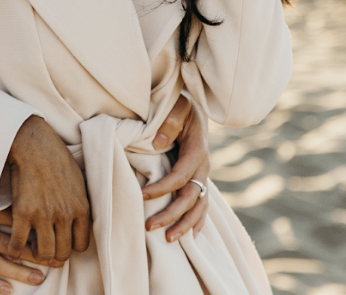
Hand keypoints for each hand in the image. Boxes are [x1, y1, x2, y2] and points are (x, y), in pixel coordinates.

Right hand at [6, 115, 90, 263]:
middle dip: (54, 255)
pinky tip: (13, 247)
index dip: (70, 247)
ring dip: (36, 255)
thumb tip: (79, 223)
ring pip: (43, 253)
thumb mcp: (78, 181)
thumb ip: (80, 204)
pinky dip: (14, 250)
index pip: (81, 245)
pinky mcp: (23, 212)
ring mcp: (44, 215)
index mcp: (81, 208)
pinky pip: (18, 243)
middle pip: (62, 253)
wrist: (34, 144)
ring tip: (30, 248)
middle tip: (45, 248)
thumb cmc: (56, 158)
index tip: (61, 242)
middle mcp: (65, 215)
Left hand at [142, 94, 209, 240]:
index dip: (162, 188)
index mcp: (198, 150)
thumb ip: (170, 122)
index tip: (142, 195)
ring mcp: (204, 175)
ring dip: (185, 224)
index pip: (180, 176)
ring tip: (168, 240)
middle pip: (190, 197)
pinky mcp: (200, 179)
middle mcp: (204, 166)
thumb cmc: (183, 105)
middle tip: (150, 227)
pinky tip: (191, 236)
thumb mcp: (178, 106)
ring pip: (199, 206)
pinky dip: (198, 221)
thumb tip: (159, 144)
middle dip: (172, 215)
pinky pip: (203, 204)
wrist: (196, 106)